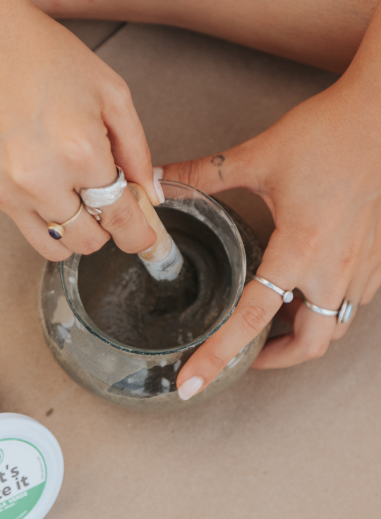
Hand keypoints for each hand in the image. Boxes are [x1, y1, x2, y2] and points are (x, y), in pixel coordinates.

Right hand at [0, 0, 160, 259]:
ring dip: (74, 231)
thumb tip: (150, 193)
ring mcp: (6, 189)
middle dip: (107, 228)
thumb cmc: (40, 52)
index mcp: (80, 152)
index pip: (121, 219)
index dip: (139, 235)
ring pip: (54, 246)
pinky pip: (23, 223)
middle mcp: (41, 180)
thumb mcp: (109, 91)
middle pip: (89, 242)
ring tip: (75, 196)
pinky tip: (42, 177)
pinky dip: (42, 213)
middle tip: (107, 201)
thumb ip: (137, 149)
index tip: (145, 239)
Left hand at [161, 66, 380, 399]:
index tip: (192, 383)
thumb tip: (159, 181)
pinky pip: (351, 304)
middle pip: (309, 344)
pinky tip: (302, 290)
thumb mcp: (254, 158)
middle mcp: (334, 269)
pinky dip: (323, 310)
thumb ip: (202, 175)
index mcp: (300, 250)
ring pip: (334, 328)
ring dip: (300, 336)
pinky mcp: (376, 258)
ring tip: (270, 325)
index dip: (218, 355)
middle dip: (273, 359)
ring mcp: (361, 267)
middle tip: (242, 355)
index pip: (252, 318)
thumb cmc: (324, 136)